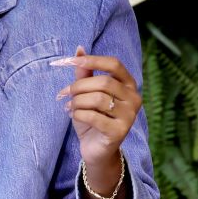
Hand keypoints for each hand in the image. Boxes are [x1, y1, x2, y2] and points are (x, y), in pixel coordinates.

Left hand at [52, 45, 142, 172]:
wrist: (96, 150)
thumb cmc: (92, 118)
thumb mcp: (86, 93)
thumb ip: (85, 73)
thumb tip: (79, 48)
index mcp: (129, 85)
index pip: (114, 64)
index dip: (91, 60)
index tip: (67, 61)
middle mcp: (134, 98)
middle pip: (103, 82)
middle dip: (78, 86)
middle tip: (63, 93)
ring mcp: (129, 116)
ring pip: (98, 99)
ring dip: (77, 101)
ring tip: (68, 106)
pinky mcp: (120, 132)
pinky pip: (94, 116)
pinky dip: (78, 114)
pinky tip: (73, 116)